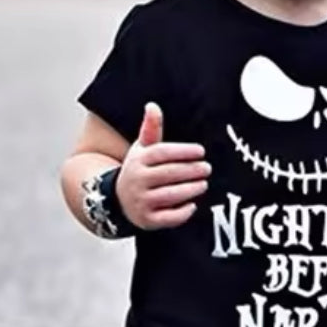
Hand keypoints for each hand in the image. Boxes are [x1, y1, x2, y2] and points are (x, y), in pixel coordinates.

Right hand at [116, 103, 210, 229]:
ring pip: (169, 195)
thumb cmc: (139, 170)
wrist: (119, 200)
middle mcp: (137, 180)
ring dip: (190, 190)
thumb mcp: (143, 149)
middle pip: (168, 174)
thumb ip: (151, 129)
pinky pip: (167, 218)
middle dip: (190, 171)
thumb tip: (153, 105)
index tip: (201, 151)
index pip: (162, 153)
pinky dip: (181, 213)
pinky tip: (192, 205)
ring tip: (204, 184)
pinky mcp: (147, 220)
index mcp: (138, 160)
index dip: (183, 151)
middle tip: (207, 168)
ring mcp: (141, 201)